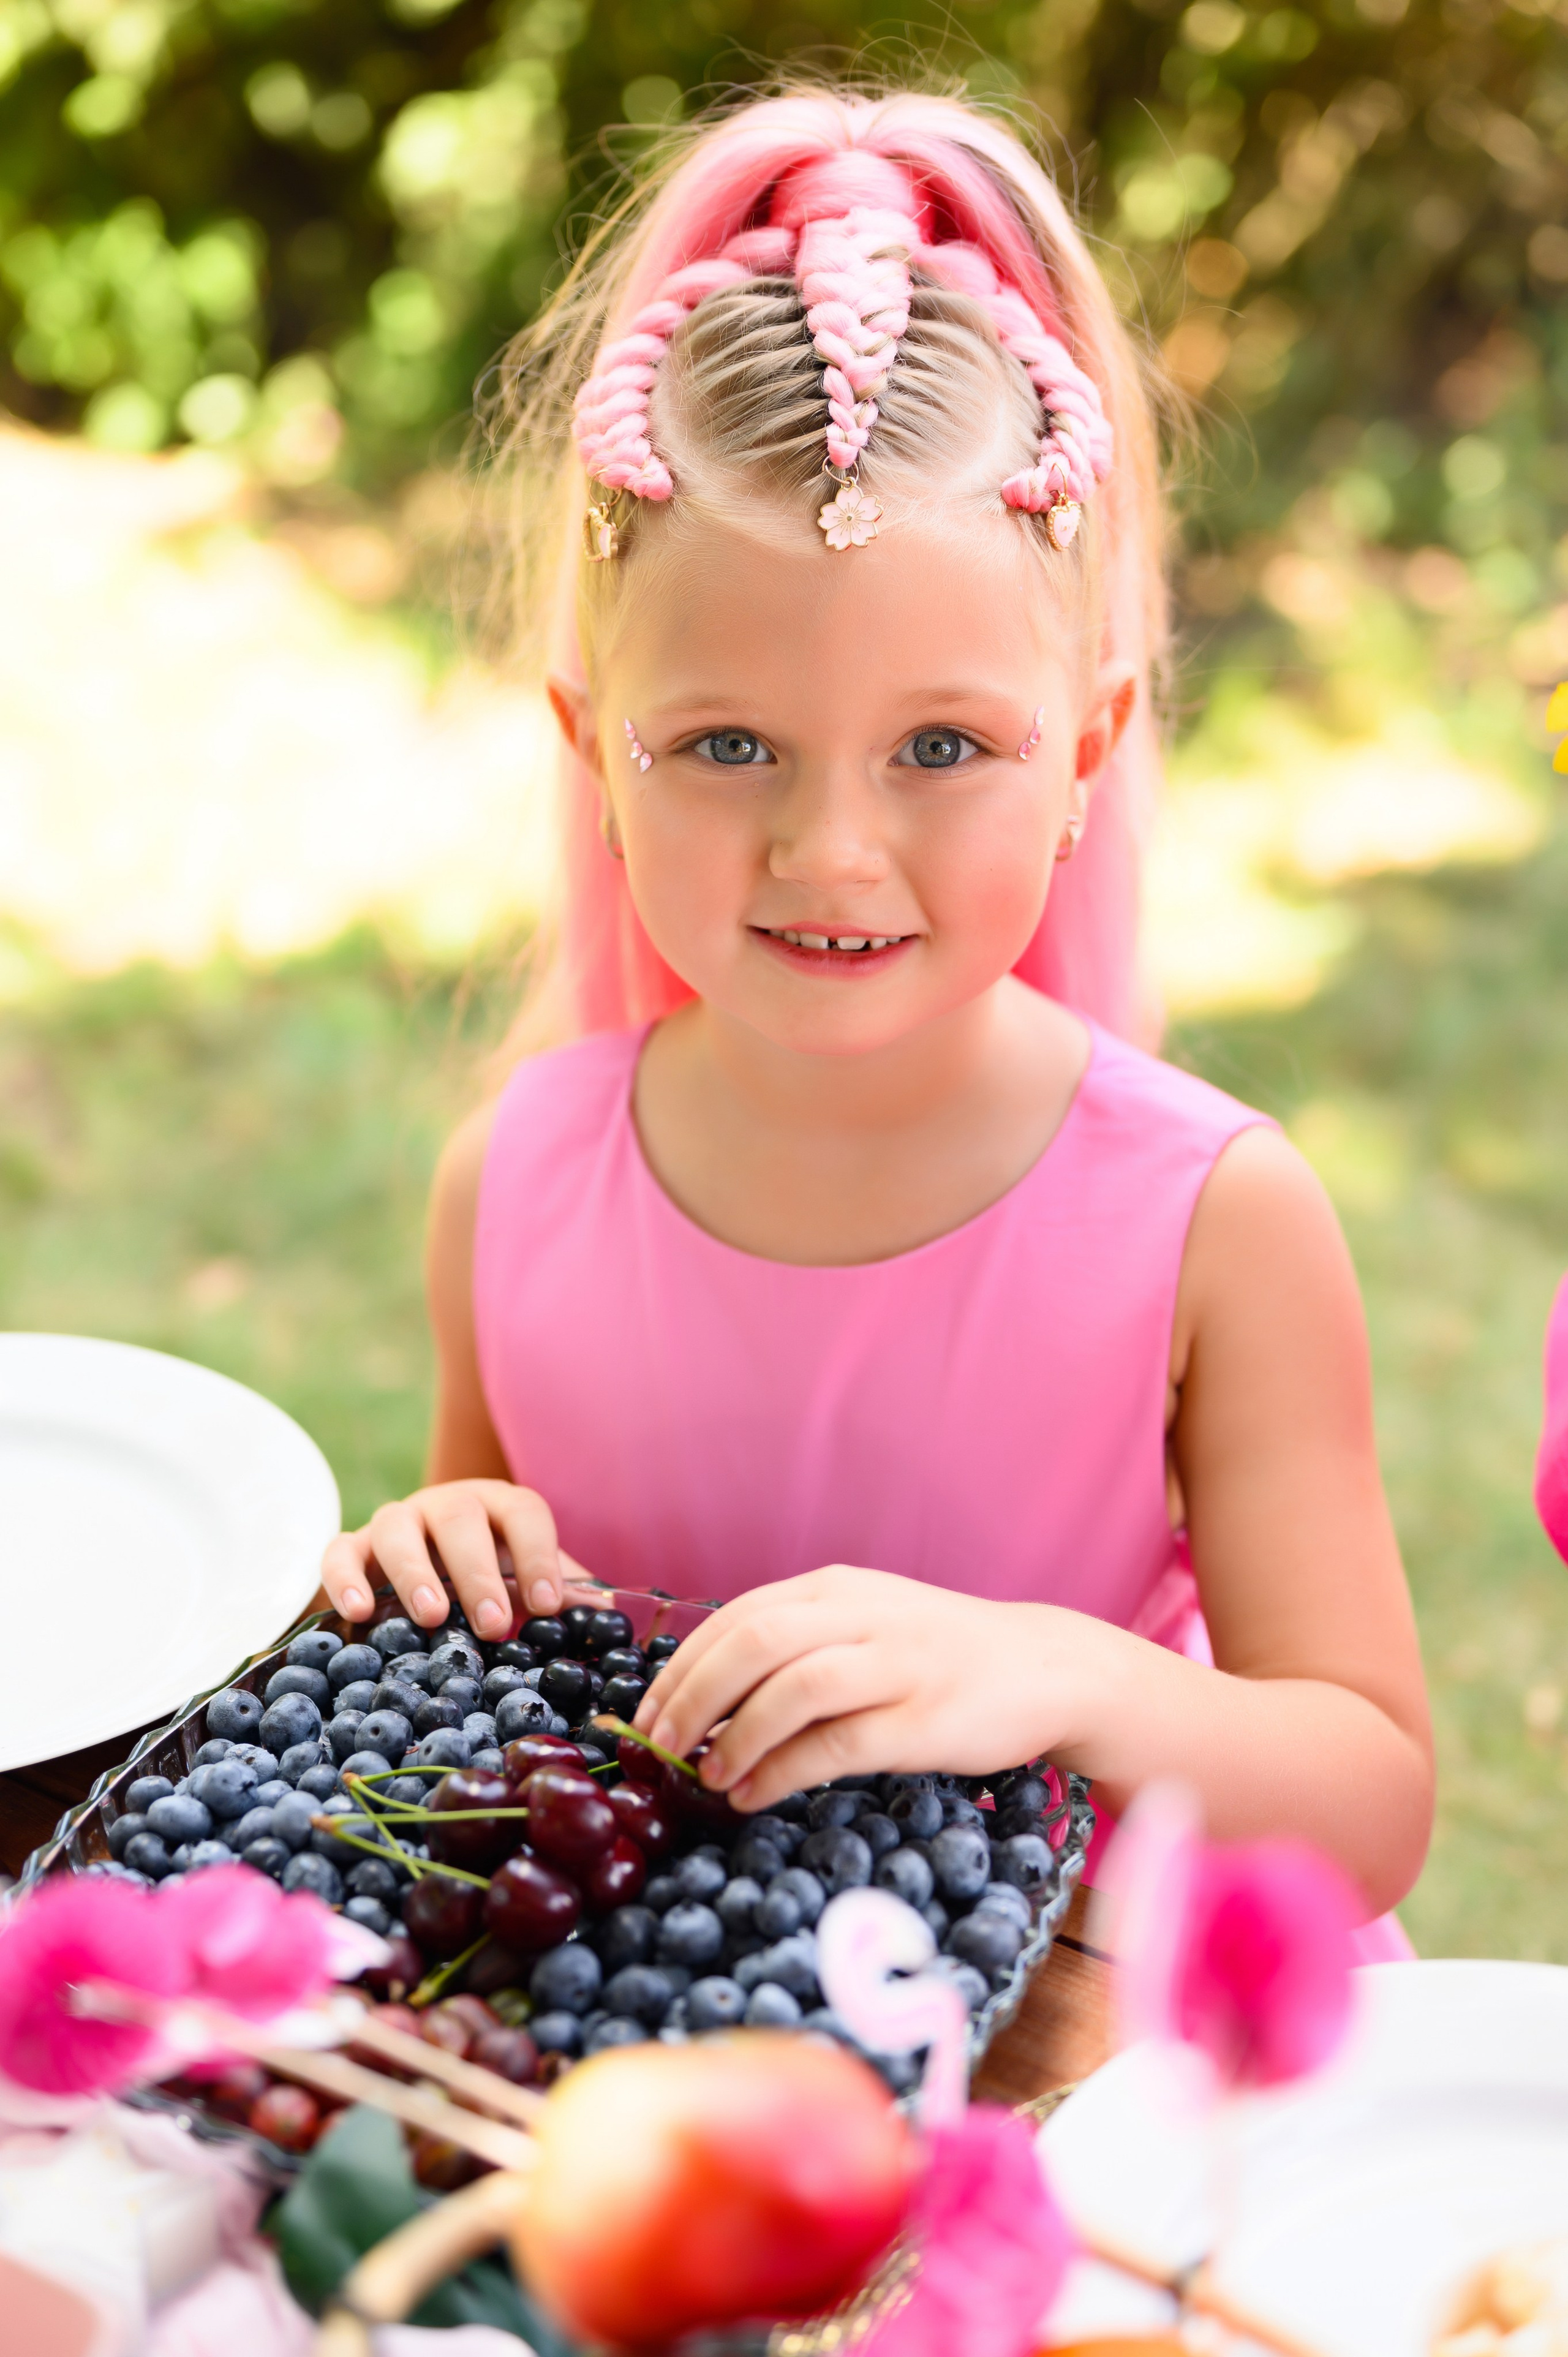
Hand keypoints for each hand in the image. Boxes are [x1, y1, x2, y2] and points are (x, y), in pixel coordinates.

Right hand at [320, 1479, 583, 1637]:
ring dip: (414, 1571)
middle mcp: (446, 1505)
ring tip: (432, 1617)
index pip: (523, 1512)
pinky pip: (338, 1551)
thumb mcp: (528, 1578)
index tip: (548, 1605)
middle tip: (493, 1623)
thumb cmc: (492, 1576)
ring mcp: (397, 1521)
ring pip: (397, 1527)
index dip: (538, 1555)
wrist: (430, 1566)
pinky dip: (344, 1578)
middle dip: (478, 1571)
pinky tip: (360, 1613)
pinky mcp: (353, 1546)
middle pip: (460, 1517)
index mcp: (498, 1506)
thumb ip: (562, 1591)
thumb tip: (608, 1613)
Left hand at [633, 1566, 1077, 1812]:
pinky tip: (752, 1795)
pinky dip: (781, 1771)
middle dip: (692, 1698)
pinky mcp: (922, 1719)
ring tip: (706, 1777)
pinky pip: (835, 1744)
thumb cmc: (940, 1655)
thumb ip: (797, 1645)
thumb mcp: (864, 1625)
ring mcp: (896, 1665)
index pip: (738, 1617)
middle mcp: (862, 1616)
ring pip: (792, 1689)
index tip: (647, 1715)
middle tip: (661, 1748)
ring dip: (734, 1737)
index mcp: (837, 1588)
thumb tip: (705, 1697)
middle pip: (754, 1643)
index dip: (682, 1667)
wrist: (1045, 1668)